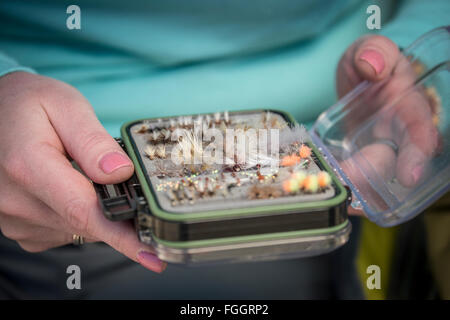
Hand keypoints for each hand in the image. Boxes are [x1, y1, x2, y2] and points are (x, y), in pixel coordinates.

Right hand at [0, 72, 165, 272]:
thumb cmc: (29, 103)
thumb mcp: (65, 106)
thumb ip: (92, 141)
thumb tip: (120, 173)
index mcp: (27, 165)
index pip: (83, 211)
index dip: (121, 236)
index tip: (151, 254)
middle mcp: (15, 199)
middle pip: (85, 222)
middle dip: (118, 216)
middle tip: (132, 190)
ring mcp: (14, 217)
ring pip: (77, 228)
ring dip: (95, 210)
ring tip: (88, 175)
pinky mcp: (20, 226)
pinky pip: (64, 230)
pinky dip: (79, 214)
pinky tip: (72, 187)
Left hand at [336, 35, 438, 215]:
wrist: (357, 84)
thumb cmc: (368, 66)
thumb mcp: (370, 50)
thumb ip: (374, 51)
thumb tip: (372, 67)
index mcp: (407, 108)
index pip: (419, 131)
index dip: (417, 153)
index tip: (410, 176)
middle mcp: (397, 137)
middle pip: (395, 166)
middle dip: (377, 180)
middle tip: (354, 188)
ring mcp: (378, 154)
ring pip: (375, 181)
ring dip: (356, 191)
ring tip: (336, 194)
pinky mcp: (359, 165)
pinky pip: (355, 184)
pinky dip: (344, 193)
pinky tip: (331, 198)